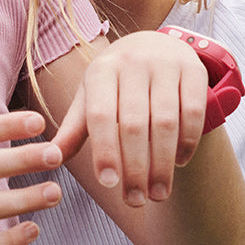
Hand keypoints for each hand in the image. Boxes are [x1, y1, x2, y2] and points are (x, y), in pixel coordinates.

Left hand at [49, 31, 207, 207]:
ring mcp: (166, 64)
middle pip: (134, 123)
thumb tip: (50, 158)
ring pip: (166, 121)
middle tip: (135, 200)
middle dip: (135, 168)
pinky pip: (194, 111)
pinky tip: (180, 163)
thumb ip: (74, 127)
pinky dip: (188, 141)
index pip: (101, 115)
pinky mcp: (194, 70)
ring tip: (158, 194)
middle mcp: (133, 62)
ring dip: (163, 163)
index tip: (108, 184)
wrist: (154, 44)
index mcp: (102, 70)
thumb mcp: (91, 96)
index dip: (104, 151)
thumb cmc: (116, 81)